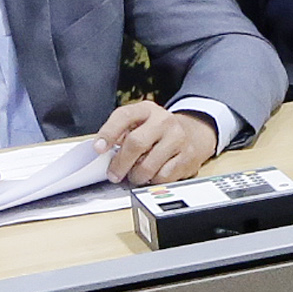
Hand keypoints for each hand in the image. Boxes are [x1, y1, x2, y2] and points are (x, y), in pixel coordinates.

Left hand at [97, 99, 217, 186]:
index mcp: (147, 110)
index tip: (98, 148)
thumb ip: (122, 133)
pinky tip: (153, 175)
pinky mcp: (187, 157)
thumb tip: (103, 151)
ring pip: (148, 166)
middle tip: (114, 174)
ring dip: (137, 176)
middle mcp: (163, 121)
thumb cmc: (158, 131)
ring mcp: (178, 139)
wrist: (194, 132)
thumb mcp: (140, 123)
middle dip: (120, 164)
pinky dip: (153, 181)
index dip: (108, 133)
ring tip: (135, 175)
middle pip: (136, 143)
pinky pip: (163, 177)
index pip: (124, 116)